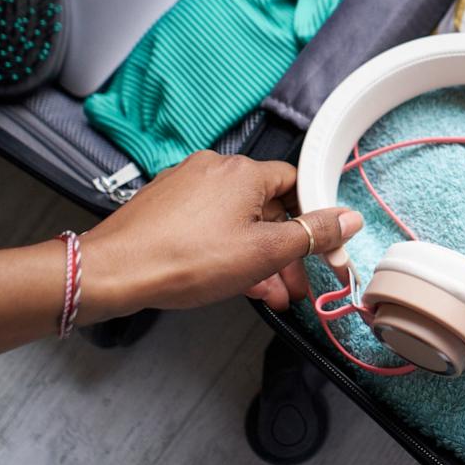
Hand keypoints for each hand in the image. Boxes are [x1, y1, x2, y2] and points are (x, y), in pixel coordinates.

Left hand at [78, 151, 362, 319]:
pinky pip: (209, 225)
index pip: (296, 184)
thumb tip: (349, 218)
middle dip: (285, 249)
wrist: (115, 272)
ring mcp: (186, 186)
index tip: (322, 249)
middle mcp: (215, 169)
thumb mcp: (265, 252)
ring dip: (258, 256)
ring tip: (270, 294)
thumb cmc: (187, 259)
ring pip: (237, 221)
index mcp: (244, 172)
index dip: (313, 219)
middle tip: (297, 284)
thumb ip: (312, 234)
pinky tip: (235, 283)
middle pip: (267, 206)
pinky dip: (227, 250)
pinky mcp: (164, 206)